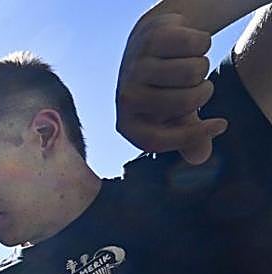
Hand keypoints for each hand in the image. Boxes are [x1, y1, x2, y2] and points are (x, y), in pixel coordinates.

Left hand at [116, 13, 225, 163]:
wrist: (152, 44)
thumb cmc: (164, 88)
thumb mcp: (174, 117)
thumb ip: (187, 139)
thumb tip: (199, 158)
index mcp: (127, 125)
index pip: (158, 140)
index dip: (193, 136)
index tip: (221, 124)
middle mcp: (126, 98)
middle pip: (186, 101)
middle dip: (203, 92)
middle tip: (195, 84)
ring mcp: (135, 68)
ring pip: (194, 71)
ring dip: (201, 65)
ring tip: (186, 63)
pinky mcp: (151, 39)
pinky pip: (197, 44)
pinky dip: (202, 43)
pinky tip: (184, 45)